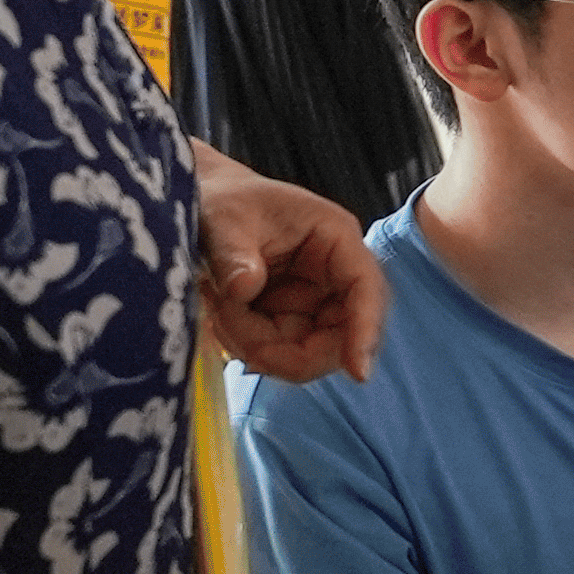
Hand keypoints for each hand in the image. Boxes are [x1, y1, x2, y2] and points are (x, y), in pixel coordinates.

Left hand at [193, 146, 383, 381]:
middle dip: (288, 351)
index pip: (365, 288)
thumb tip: (244, 288)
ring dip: (256, 345)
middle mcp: (335, 276)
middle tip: (236, 337)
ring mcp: (315, 302)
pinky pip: (280, 352)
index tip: (358, 372)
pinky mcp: (293, 320)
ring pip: (304, 352)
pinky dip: (246, 344)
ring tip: (217, 307)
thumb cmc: (225, 201)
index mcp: (335, 238)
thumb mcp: (223, 219)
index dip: (365, 331)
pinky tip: (222, 314)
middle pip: (340, 336)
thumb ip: (233, 254)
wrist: (208, 206)